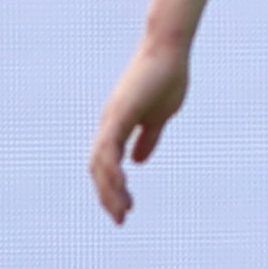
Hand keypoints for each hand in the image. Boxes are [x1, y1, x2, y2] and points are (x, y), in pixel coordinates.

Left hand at [89, 37, 190, 222]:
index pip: (107, 163)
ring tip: (123, 211)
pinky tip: (121, 185)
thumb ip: (147, 138)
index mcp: (118, 125)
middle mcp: (109, 123)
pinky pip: (109, 146)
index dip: (113, 188)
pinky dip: (112, 168)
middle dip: (107, 196)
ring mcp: (112, 117)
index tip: (125, 209)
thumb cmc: (166, 77)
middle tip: (120, 219)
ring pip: (100, 162)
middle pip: (98, 167)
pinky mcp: (120, 112)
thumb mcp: (159, 116)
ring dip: (109, 189)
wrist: (169, 49)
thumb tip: (137, 162)